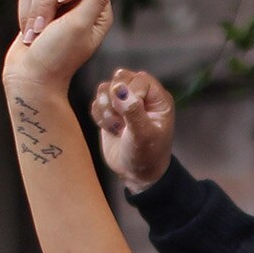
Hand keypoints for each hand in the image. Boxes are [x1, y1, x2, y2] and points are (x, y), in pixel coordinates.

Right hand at [6, 0, 126, 87]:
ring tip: (37, 35)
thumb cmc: (57, 55)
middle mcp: (81, 7)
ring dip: (36, 12)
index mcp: (98, 10)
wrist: (30, 78)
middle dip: (50, 1)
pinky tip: (30, 34)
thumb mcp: (80, 24)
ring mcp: (59, 10)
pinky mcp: (39, 13)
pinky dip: (26, 15)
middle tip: (46, 27)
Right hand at [91, 67, 176, 189]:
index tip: (130, 115)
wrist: (134, 174)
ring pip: (105, 89)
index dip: (130, 93)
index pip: (139, 79)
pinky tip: (111, 130)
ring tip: (118, 128)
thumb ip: (132, 110)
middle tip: (123, 121)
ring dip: (107, 110)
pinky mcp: (109, 110)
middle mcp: (141, 95)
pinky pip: (96, 102)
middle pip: (119, 78)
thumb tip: (118, 87)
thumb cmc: (146, 156)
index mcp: (157, 98)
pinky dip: (100, 117)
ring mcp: (124, 102)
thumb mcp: (143, 135)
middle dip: (116, 101)